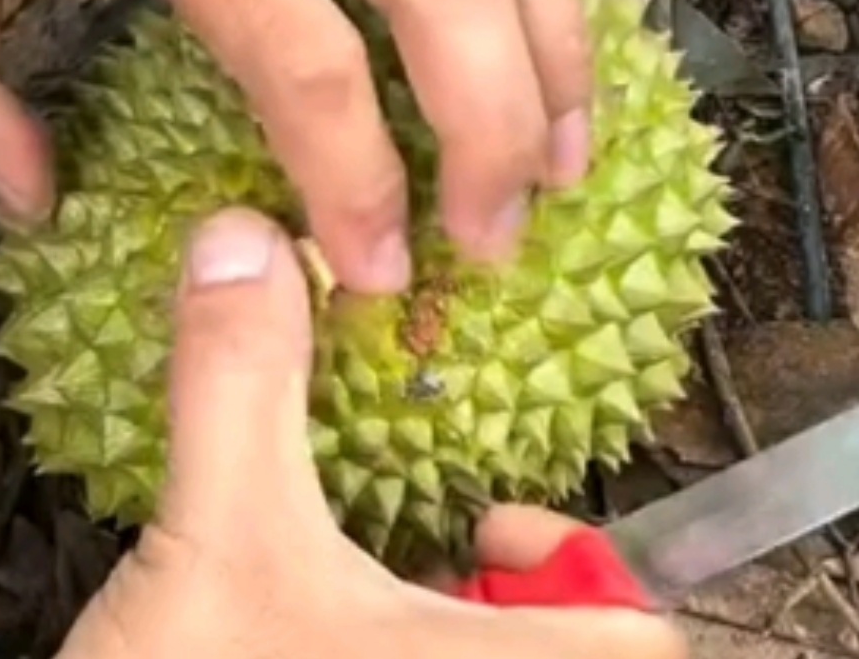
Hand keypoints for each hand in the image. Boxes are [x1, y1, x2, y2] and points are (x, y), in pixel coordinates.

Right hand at [62, 206, 684, 658]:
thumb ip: (242, 386)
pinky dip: (378, 651)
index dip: (591, 570)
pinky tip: (296, 635)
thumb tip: (245, 241)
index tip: (487, 516)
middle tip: (418, 542)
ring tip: (347, 589)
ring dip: (433, 626)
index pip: (642, 640)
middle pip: (568, 654)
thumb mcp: (216, 534)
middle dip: (495, 594)